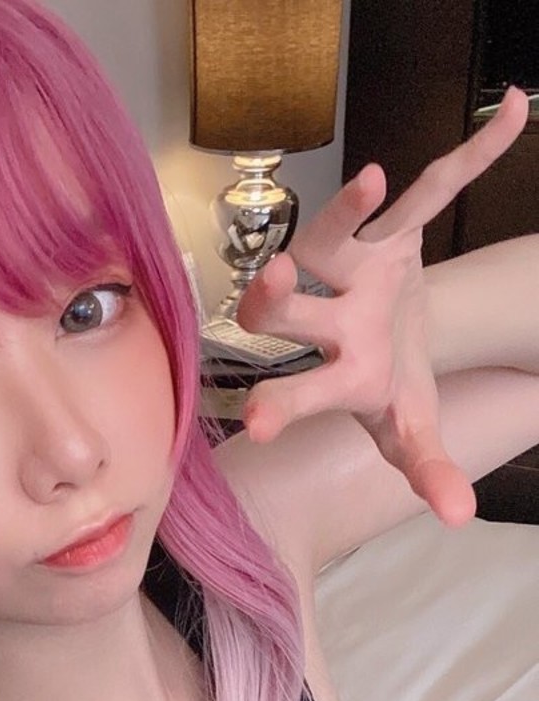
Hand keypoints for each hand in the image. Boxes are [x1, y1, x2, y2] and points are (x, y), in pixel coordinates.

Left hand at [236, 87, 529, 526]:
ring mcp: (350, 268)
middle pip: (291, 312)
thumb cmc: (390, 386)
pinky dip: (471, 158)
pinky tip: (512, 112)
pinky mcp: (388, 227)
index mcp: (335, 377)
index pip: (300, 393)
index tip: (256, 422)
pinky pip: (428, 190)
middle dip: (277, 301)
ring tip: (375, 182)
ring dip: (348, 210)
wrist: (394, 336)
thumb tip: (462, 517)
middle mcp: (327, 320)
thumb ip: (428, 468)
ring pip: (332, 236)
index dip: (281, 406)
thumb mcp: (411, 428)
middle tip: (271, 284)